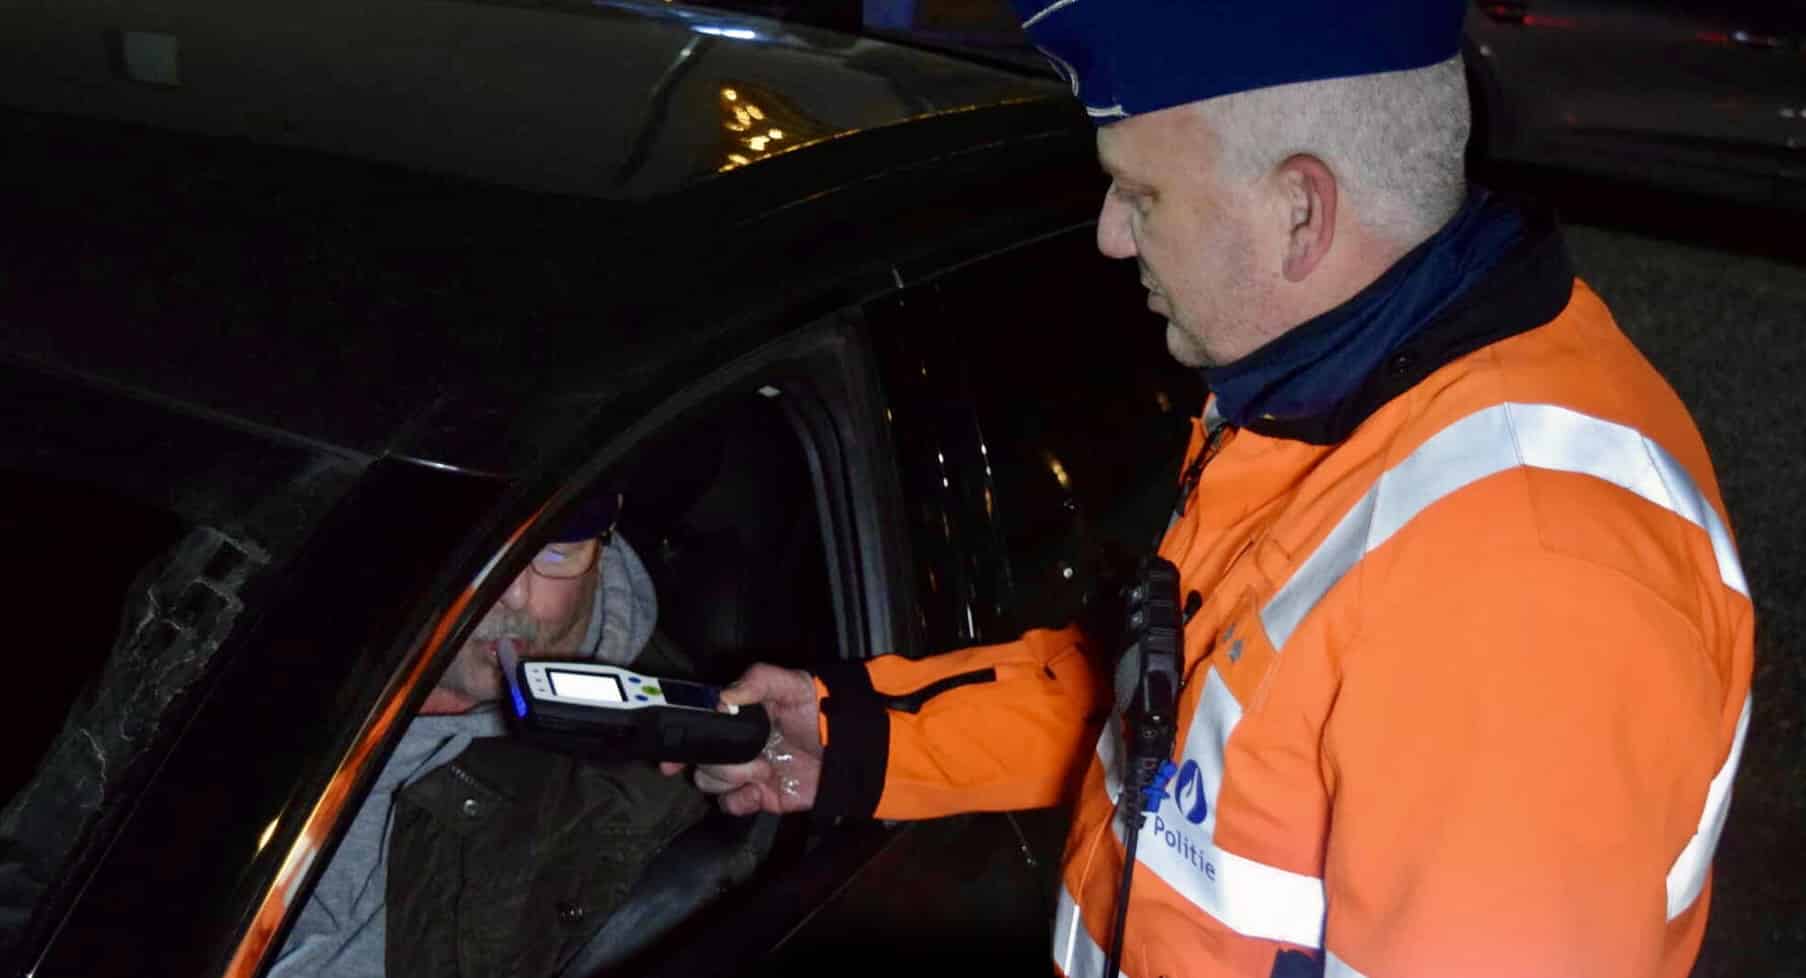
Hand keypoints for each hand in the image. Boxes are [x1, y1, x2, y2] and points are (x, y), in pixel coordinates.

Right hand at [660, 664, 822, 815]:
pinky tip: (758, 790)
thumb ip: (758, 681)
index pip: (697, 726)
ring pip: (708, 782)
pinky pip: (730, 805)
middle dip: (715, 761)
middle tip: (748, 758)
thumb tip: (722, 698)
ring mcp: (744, 772)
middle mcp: (735, 745)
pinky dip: (738, 800)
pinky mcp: (757, 797)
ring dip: (730, 778)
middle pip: (698, 758)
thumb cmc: (820, 711)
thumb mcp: (792, 685)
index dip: (680, 738)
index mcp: (738, 717)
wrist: (850, 751)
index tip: (671, 752)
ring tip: (761, 770)